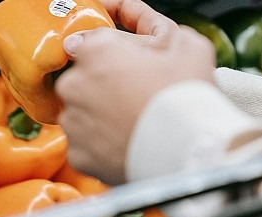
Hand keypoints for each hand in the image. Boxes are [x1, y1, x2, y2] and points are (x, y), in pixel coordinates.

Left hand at [56, 6, 215, 184]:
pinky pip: (85, 146)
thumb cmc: (186, 95)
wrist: (188, 152)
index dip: (113, 52)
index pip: (90, 42)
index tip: (128, 64)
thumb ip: (149, 23)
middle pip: (83, 80)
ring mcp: (73, 123)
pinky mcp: (77, 156)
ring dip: (101, 115)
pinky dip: (101, 145)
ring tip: (133, 122)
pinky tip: (126, 143)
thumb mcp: (182, 41)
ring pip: (82, 114)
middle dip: (104, 85)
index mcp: (95, 51)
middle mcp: (73, 85)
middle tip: (136, 96)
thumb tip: (129, 16)